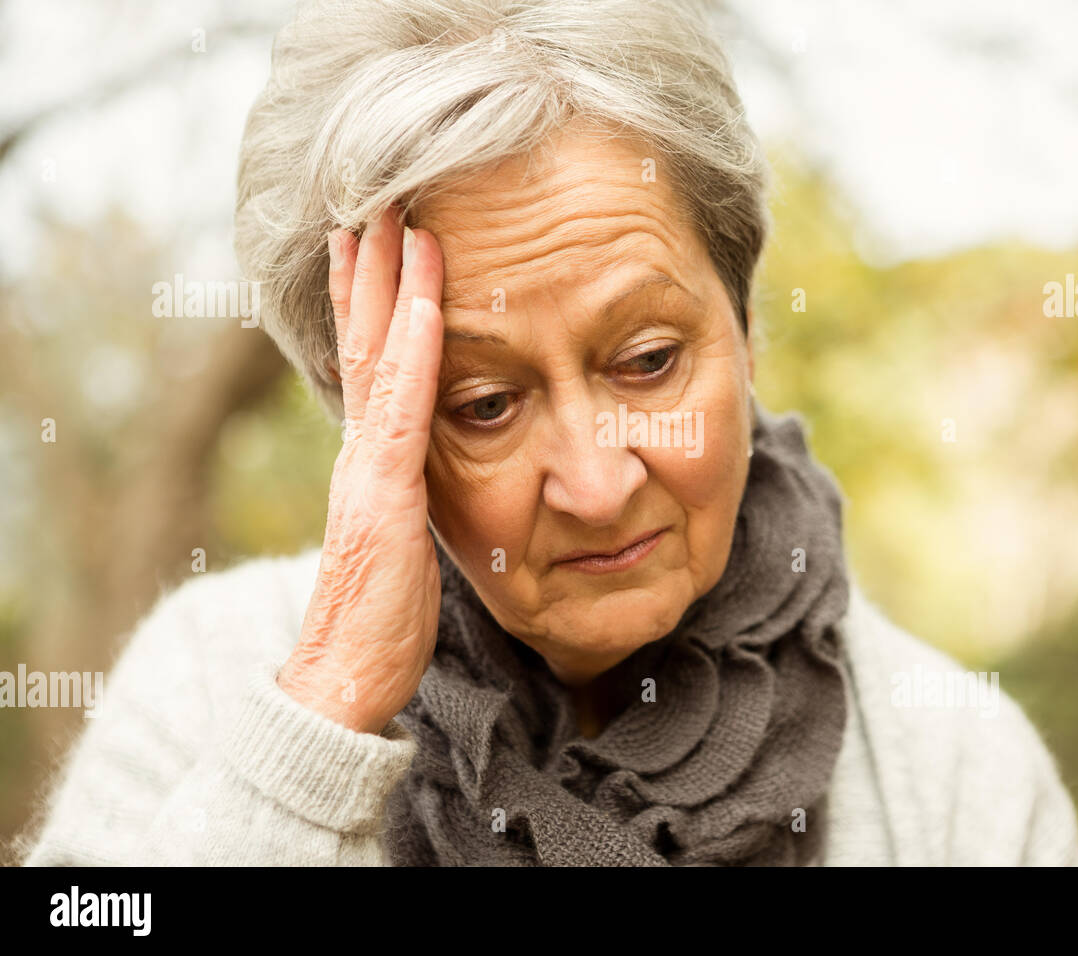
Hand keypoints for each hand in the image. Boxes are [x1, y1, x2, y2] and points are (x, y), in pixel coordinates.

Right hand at [277, 206, 444, 734]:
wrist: (349, 680)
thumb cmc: (385, 617)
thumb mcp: (409, 539)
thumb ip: (416, 491)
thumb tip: (435, 466)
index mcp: (374, 460)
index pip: (374, 363)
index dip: (376, 301)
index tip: (383, 243)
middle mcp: (362, 453)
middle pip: (365, 342)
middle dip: (372, 270)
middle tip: (380, 200)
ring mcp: (366, 470)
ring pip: (376, 359)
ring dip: (387, 287)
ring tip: (394, 221)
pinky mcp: (380, 498)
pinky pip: (400, 411)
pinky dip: (412, 352)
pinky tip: (423, 303)